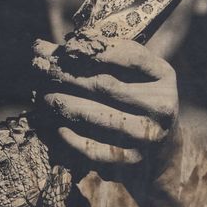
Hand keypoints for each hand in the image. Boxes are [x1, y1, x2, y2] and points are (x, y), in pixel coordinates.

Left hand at [31, 33, 178, 174]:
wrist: (160, 148)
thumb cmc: (136, 97)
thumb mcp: (134, 72)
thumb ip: (103, 55)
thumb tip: (51, 47)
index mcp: (164, 76)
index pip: (129, 56)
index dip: (94, 51)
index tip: (65, 48)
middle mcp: (161, 105)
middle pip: (105, 85)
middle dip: (68, 75)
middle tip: (42, 69)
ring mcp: (148, 135)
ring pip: (96, 116)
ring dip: (64, 104)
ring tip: (44, 96)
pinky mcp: (131, 159)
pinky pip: (93, 147)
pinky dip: (71, 136)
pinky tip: (57, 126)